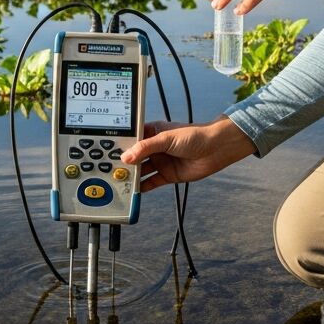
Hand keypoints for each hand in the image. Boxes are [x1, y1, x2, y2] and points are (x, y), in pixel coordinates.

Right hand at [120, 117, 256, 191]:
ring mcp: (160, 162)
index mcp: (151, 133)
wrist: (216, 149)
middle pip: (134, 157)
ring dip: (131, 176)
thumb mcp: (167, 138)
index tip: (107, 153)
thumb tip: (127, 156)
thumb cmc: (195, 135)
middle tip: (109, 171)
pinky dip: (142, 187)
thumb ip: (146, 147)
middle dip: (123, 163)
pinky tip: (133, 191)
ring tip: (118, 181)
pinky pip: (151, 182)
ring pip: (141, 170)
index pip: (131, 140)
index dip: (120, 146)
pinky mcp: (167, 175)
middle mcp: (154, 148)